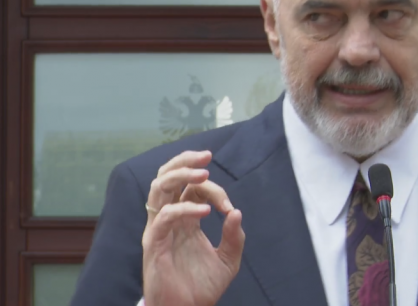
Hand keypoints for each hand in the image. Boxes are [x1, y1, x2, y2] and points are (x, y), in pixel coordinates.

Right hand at [142, 151, 244, 305]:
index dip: (213, 188)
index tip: (229, 207)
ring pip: (159, 189)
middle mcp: (170, 219)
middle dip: (186, 161)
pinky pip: (164, 217)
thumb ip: (234, 236)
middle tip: (207, 156)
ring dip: (180, 175)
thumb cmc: (203, 288)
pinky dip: (184, 209)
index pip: (192, 188)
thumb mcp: (228, 260)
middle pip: (168, 177)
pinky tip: (206, 212)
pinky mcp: (154, 244)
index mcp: (186, 219)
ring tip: (203, 174)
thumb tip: (236, 211)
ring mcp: (159, 230)